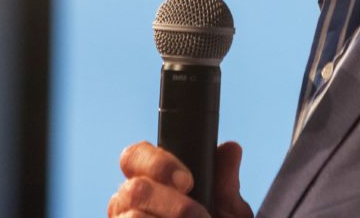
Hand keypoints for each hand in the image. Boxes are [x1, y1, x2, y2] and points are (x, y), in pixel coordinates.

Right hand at [108, 140, 252, 217]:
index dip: (157, 163)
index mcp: (150, 182)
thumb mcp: (228, 213)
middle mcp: (128, 205)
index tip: (188, 181)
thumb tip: (231, 150)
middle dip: (172, 204)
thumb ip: (225, 184)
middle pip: (133, 190)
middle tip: (199, 216)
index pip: (134, 156)